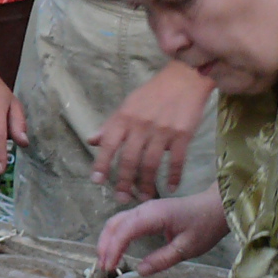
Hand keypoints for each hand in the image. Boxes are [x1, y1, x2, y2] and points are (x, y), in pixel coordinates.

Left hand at [90, 62, 213, 203]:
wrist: (185, 78)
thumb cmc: (153, 93)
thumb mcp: (127, 104)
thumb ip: (110, 125)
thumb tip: (91, 141)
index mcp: (124, 118)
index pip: (109, 145)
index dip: (101, 164)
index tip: (97, 181)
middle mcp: (141, 126)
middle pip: (129, 160)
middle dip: (124, 182)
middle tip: (122, 199)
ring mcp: (162, 131)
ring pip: (151, 164)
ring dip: (146, 184)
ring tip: (144, 197)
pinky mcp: (183, 134)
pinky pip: (176, 160)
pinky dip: (173, 176)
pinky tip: (170, 187)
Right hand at [95, 191, 230, 276]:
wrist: (217, 206)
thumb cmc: (205, 225)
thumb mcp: (188, 248)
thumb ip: (162, 259)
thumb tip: (139, 271)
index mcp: (154, 215)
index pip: (125, 231)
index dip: (113, 249)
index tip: (109, 268)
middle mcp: (144, 209)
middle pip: (114, 224)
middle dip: (104, 246)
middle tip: (103, 267)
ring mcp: (144, 209)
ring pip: (116, 222)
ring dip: (107, 241)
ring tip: (105, 261)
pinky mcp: (146, 213)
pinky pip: (123, 222)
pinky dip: (114, 236)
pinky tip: (115, 250)